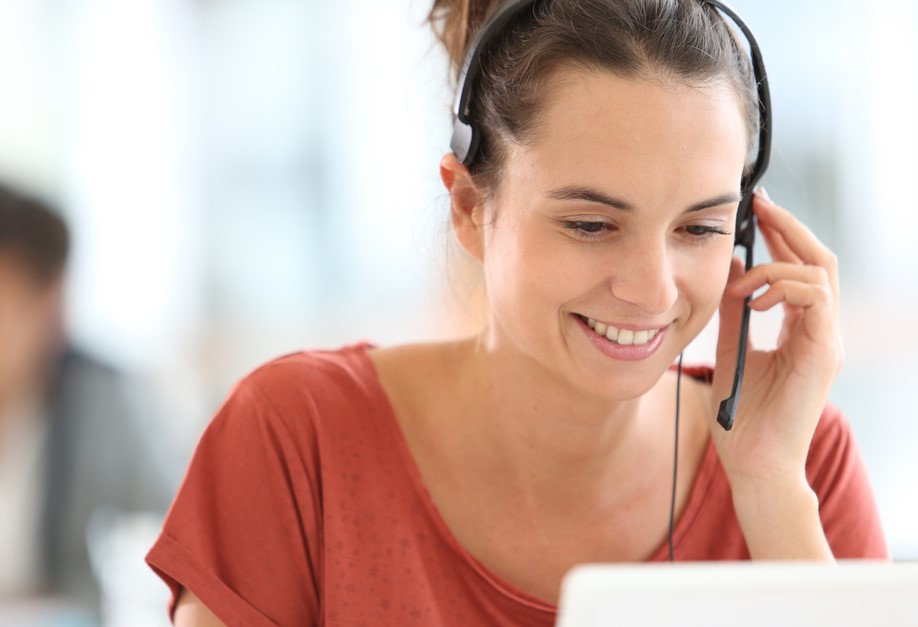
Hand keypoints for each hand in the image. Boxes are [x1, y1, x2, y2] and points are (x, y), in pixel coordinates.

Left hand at [710, 189, 843, 490]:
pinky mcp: (823, 354)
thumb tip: (731, 268)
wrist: (754, 463)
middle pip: (818, 262)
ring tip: (744, 280)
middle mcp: (819, 331)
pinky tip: (754, 301)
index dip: (781, 236)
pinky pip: (815, 300)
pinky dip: (783, 288)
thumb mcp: (729, 350)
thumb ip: (732, 312)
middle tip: (758, 205)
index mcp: (800, 330)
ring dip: (777, 264)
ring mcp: (826, 342)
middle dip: (788, 229)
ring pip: (820, 275)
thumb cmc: (742, 417)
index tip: (755, 210)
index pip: (799, 269)